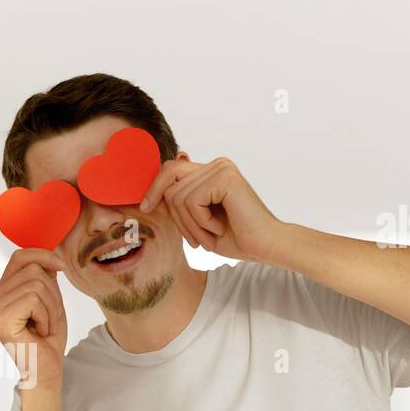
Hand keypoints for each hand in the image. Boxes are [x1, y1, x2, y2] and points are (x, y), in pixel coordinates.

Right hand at [0, 248, 67, 390]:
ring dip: (51, 307)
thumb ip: (44, 277)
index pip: (19, 256)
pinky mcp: (1, 319)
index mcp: (2, 292)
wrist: (46, 369)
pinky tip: (40, 332)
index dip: (43, 255)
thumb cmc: (48, 338)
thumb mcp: (50, 299)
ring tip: (44, 326)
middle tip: (49, 318)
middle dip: (52, 293)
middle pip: (32, 270)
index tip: (61, 267)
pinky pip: (34, 299)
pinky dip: (46, 316)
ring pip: (36, 284)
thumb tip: (48, 253)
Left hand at [140, 157, 286, 263]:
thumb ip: (178, 203)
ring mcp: (221, 168)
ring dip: (191, 225)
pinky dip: (200, 222)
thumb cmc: (235, 237)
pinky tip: (218, 228)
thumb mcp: (197, 220)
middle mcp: (216, 165)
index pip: (170, 170)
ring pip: (177, 196)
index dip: (154, 188)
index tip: (145, 208)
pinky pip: (191, 201)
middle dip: (176, 216)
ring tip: (210, 236)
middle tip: (194, 239)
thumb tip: (152, 194)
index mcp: (210, 171)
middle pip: (169, 181)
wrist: (264, 246)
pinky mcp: (224, 178)